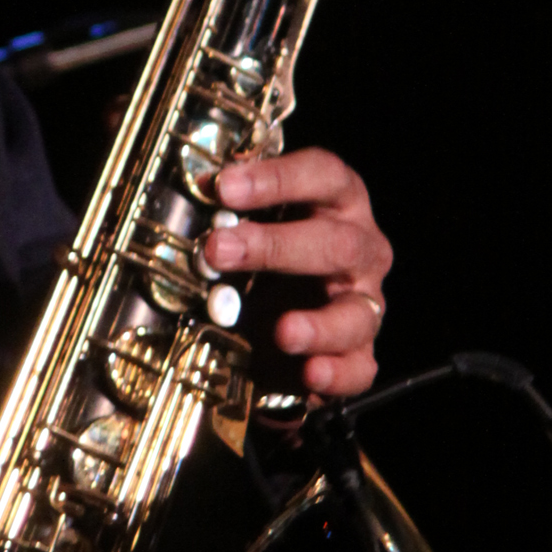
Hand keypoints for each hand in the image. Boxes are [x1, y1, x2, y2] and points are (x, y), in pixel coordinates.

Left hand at [208, 147, 390, 397]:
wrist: (280, 317)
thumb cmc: (269, 255)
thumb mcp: (251, 225)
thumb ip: (230, 211)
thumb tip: (188, 195)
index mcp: (337, 203)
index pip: (321, 176)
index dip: (275, 178)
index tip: (223, 186)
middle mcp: (360, 250)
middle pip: (336, 243)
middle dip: (275, 247)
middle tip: (219, 250)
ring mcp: (364, 303)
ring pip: (356, 311)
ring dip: (319, 325)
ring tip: (283, 332)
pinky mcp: (359, 352)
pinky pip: (359, 367)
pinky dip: (336, 374)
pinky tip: (310, 374)